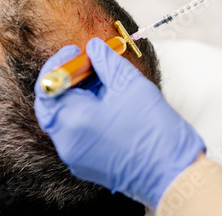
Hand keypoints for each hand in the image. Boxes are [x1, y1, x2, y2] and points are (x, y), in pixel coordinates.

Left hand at [34, 39, 204, 208]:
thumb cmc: (154, 132)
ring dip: (81, 96)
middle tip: (92, 65)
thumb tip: (94, 49)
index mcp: (73, 122)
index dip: (59, 64)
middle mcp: (68, 143)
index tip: (76, 52)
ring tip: (107, 83)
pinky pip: (79, 133)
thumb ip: (106, 62)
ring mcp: (77, 157)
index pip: (48, 86)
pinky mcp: (88, 164)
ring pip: (68, 118)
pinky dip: (88, 114)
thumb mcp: (130, 85)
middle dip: (72, 80)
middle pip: (56, 103)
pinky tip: (110, 103)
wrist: (173, 173)